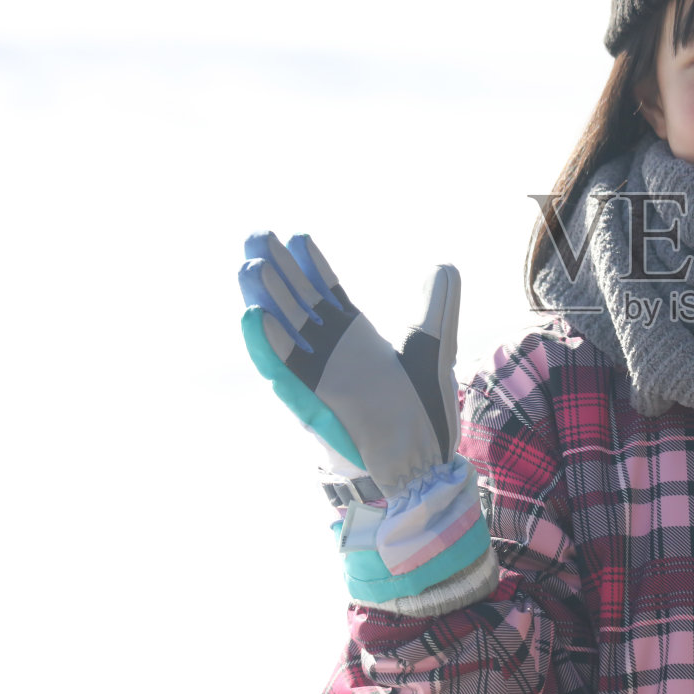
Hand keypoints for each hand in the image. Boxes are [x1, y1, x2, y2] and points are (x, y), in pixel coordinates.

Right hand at [238, 231, 460, 495]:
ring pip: (284, 331)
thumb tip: (444, 266)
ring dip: (264, 300)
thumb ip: (437, 307)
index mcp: (356, 337)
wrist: (422, 457)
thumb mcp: (435, 348)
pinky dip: (267, 345)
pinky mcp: (315, 400)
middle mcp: (332, 351)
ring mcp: (320, 374)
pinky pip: (284, 371)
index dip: (311, 265)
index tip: (296, 236)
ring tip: (249, 267)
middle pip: (297, 302)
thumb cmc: (423, 408)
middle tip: (256, 236)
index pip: (326, 292)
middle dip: (277, 270)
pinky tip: (254, 315)